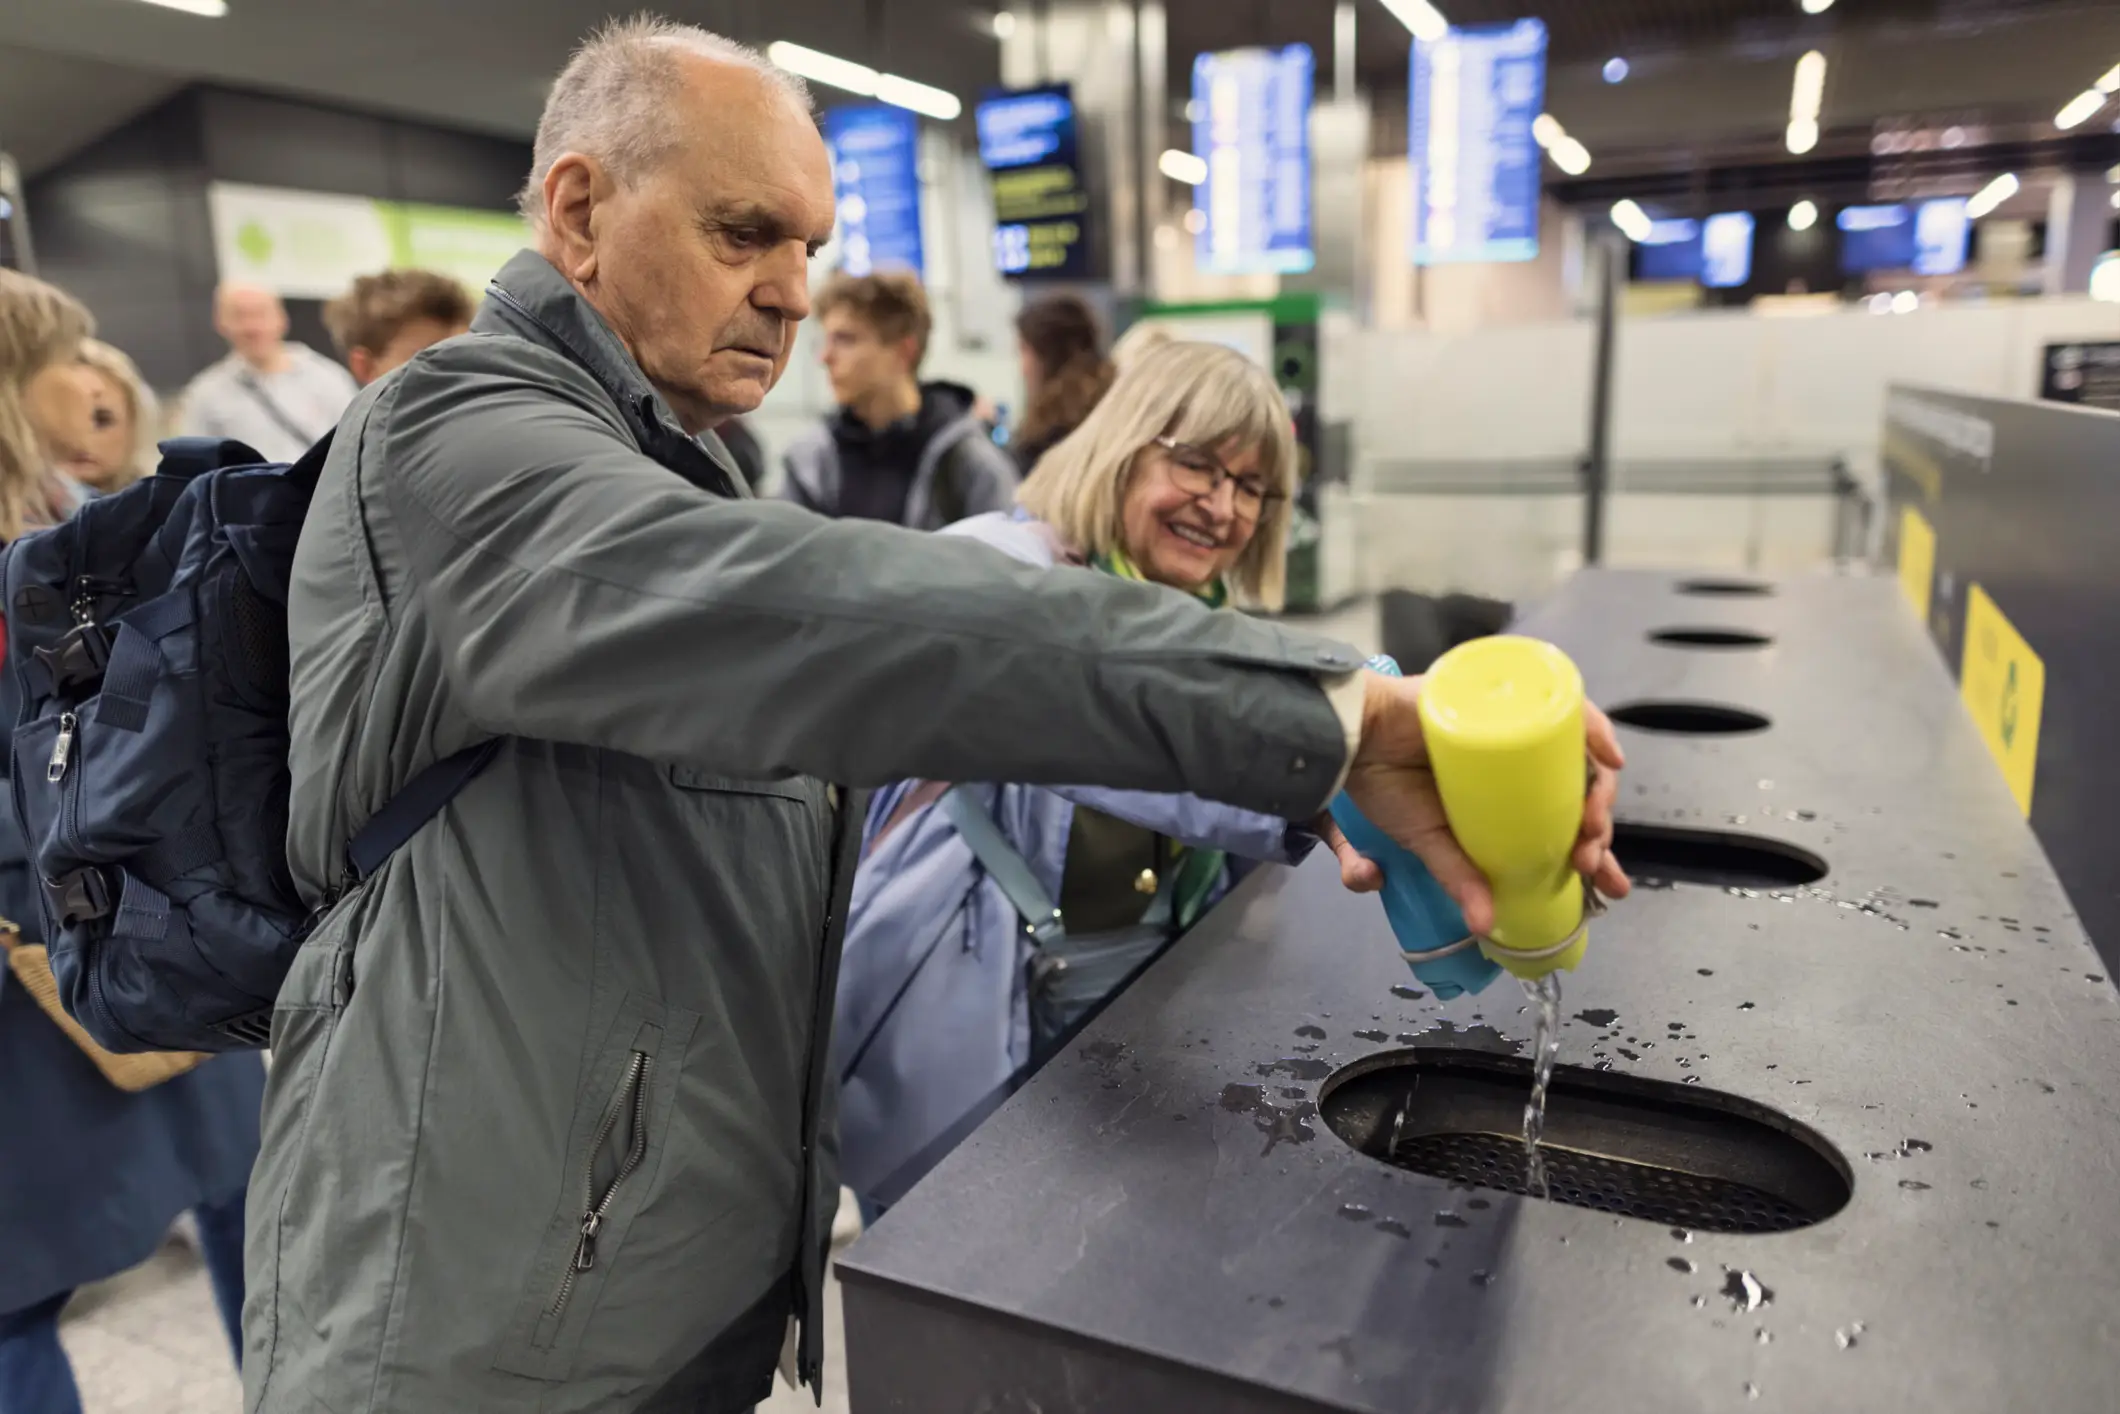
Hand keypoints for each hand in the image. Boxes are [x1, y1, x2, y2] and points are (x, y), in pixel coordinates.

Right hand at [1325, 670, 1631, 935]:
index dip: (1591, 851)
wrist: (1351, 738)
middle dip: (1597, 831)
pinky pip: (1560, 708)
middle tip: (1590, 859)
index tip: (1602, 882)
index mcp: (1506, 796)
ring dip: (1598, 791)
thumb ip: (1458, 878)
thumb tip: (1484, 926)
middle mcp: (1518, 762)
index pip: (1564, 822)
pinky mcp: (1507, 700)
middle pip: (1580, 791)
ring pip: (1579, 757)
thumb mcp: (1428, 840)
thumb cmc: (1383, 783)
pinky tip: (1607, 756)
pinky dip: (1591, 730)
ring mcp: (1515, 729)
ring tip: (1592, 825)